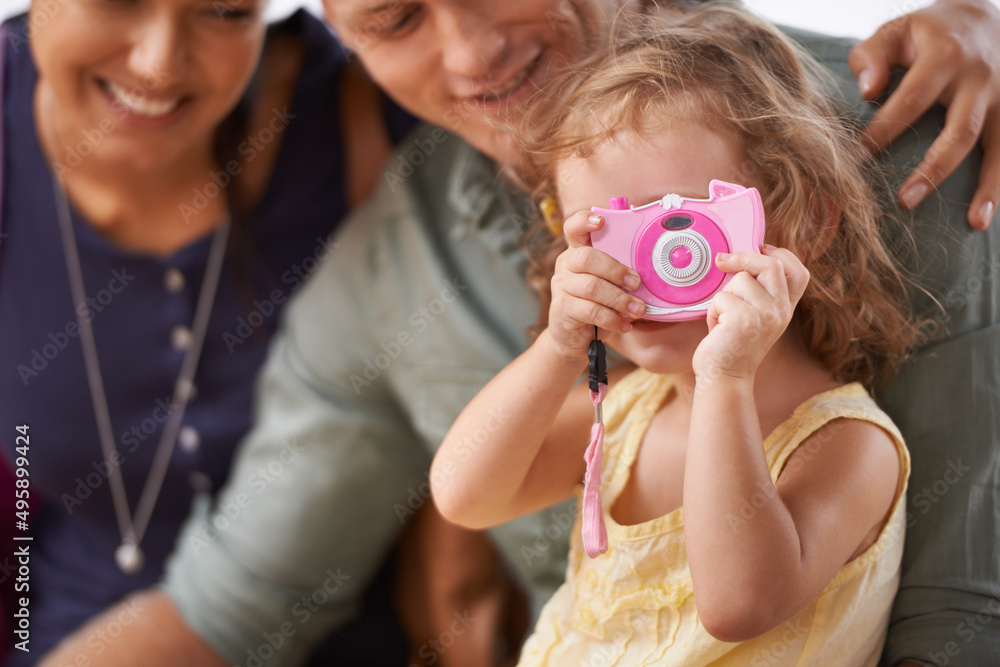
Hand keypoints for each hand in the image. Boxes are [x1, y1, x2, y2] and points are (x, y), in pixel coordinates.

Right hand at [546, 211, 644, 359]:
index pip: (574, 228)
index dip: (585, 220)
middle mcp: (565, 265)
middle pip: (587, 257)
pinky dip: (613, 319)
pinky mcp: (561, 309)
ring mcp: (561, 287)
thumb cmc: (596, 305)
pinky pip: (591, 311)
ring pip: (592, 287)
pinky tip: (624, 325)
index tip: (601, 222)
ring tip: (638, 310)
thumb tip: (649, 272)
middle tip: (637, 283)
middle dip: (617, 270)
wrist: (574, 336)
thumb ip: (620, 273)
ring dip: (621, 299)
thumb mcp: (608, 284)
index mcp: (577, 251)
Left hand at [693, 246, 809, 380]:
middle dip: (743, 257)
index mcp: (785, 309)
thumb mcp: (753, 317)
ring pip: (740, 280)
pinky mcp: (743, 320)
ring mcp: (764, 315)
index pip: (798, 272)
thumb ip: (757, 293)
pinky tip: (716, 330)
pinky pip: (721, 297)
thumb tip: (739, 258)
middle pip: (770, 265)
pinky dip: (712, 311)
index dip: (781, 254)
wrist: (724, 378)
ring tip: (722, 320)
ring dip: (722, 297)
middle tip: (722, 260)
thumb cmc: (731, 345)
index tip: (760, 246)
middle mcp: (780, 311)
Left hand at [849, 0, 999, 228]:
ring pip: (997, 145)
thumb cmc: (927, 32)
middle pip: (960, 130)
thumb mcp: (896, 30)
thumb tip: (867, 91)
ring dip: (987, 185)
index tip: (855, 161)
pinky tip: (987, 215)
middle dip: (933, 169)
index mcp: (944, 56)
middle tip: (905, 201)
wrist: (983, 15)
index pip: (910, 99)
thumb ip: (872, 57)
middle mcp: (980, 78)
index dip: (883, 131)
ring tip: (972, 221)